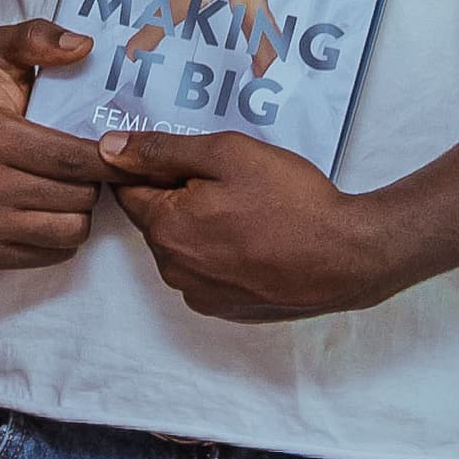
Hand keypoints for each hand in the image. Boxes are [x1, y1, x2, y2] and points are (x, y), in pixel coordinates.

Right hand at [0, 20, 110, 270]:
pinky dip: (57, 234)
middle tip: (87, 166)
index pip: (75, 158)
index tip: (122, 149)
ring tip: (66, 188)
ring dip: (78, 209)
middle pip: (79, 196)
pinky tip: (45, 209)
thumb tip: (83, 46)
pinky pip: (52, 254)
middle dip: (92, 181)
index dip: (110, 157)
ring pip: (71, 230)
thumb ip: (37, 38)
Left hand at [104, 128, 394, 321]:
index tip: (190, 160)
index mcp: (165, 228)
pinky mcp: (227, 308)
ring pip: (181, 245)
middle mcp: (173, 268)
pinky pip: (206, 271)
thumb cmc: (292, 200)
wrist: (350, 256)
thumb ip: (161, 150)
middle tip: (230, 183)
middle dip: (179, 197)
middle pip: (155, 219)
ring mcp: (200, 293)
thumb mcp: (226, 154)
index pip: (128, 189)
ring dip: (200, 226)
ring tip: (249, 211)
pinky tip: (256, 240)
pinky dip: (220, 254)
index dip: (154, 167)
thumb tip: (107, 149)